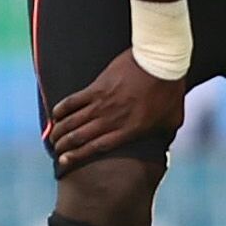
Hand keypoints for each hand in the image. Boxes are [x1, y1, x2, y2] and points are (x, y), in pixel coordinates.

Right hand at [42, 54, 186, 174]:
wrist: (161, 62)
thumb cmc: (170, 91)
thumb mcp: (172, 120)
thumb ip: (164, 136)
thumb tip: (164, 147)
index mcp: (128, 131)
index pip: (96, 148)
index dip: (76, 157)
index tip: (64, 163)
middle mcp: (111, 120)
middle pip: (79, 137)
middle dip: (63, 146)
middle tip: (56, 151)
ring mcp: (103, 103)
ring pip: (73, 121)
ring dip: (59, 130)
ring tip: (52, 137)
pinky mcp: (98, 87)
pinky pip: (74, 100)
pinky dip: (62, 108)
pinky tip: (55, 115)